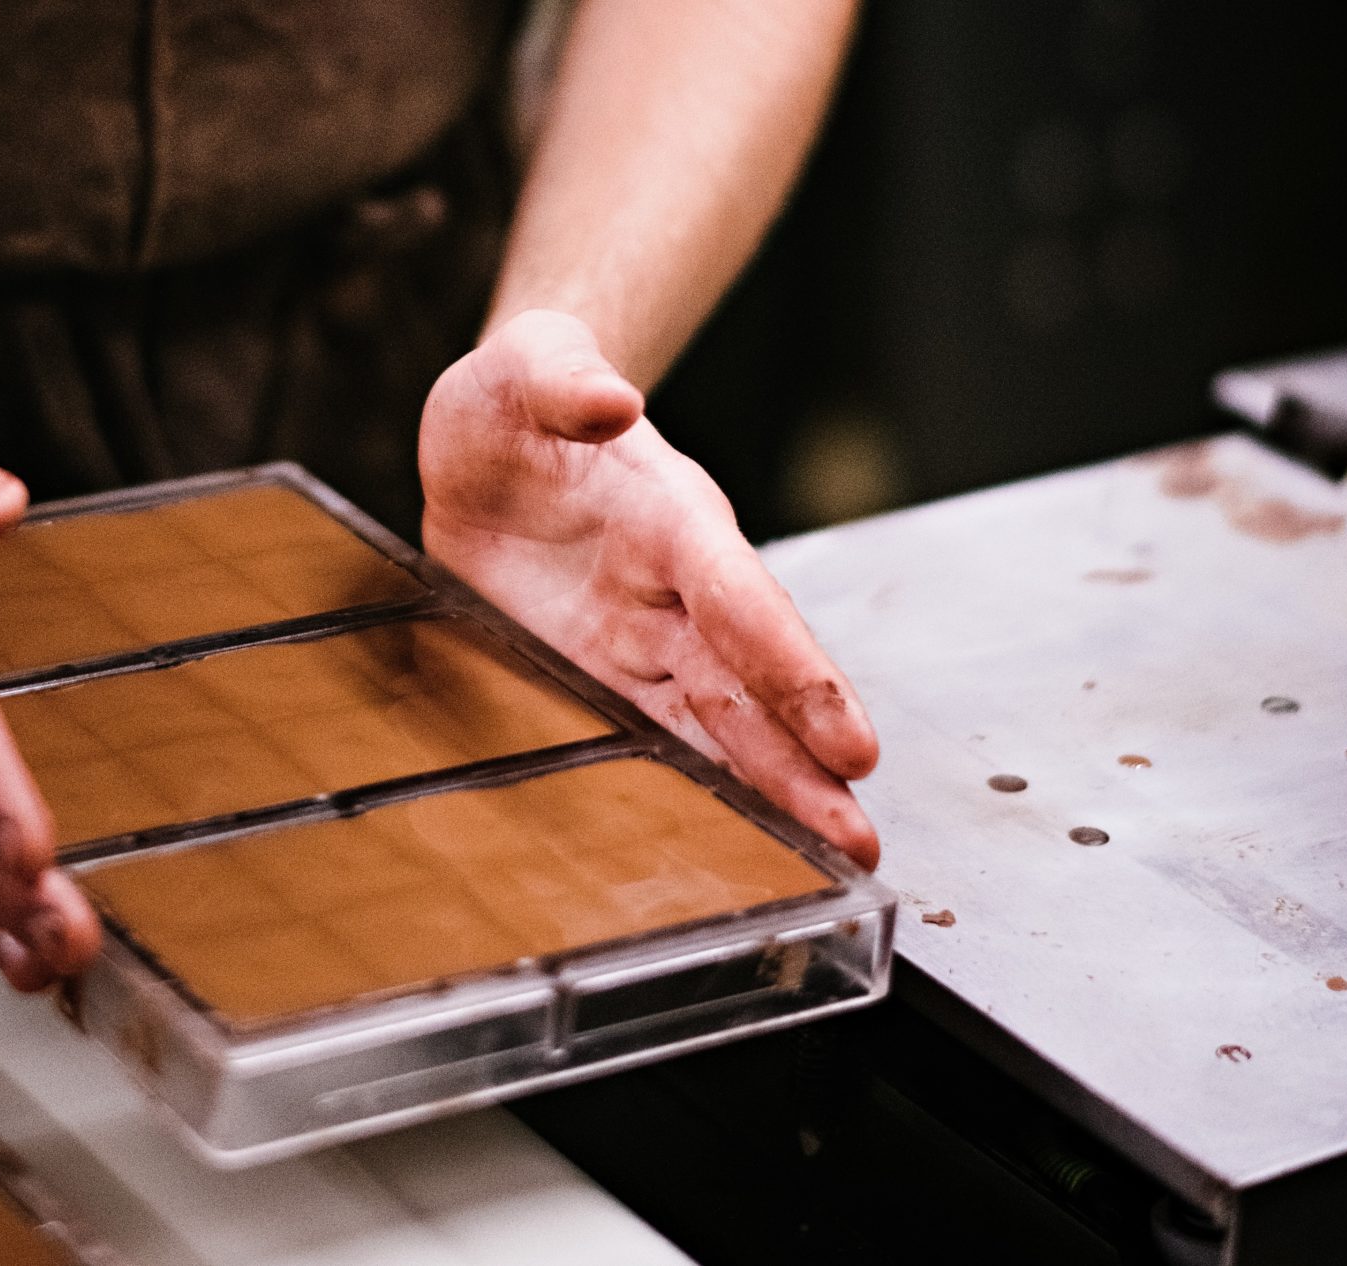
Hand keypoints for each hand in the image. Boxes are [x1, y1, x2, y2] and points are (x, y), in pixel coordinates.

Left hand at [419, 311, 880, 866]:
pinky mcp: (596, 678)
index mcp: (669, 517)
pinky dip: (695, 790)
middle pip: (748, 682)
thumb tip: (611, 399)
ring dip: (770, 790)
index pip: (738, 599)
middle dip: (802, 758)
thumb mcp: (524, 366)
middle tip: (859, 833)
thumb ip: (562, 377)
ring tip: (834, 858)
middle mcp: (672, 589)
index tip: (847, 738)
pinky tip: (735, 844)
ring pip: (716, 725)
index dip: (790, 669)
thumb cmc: (518, 399)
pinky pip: (651, 739)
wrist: (487, 446)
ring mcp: (639, 640)